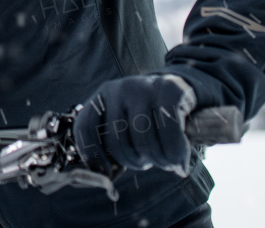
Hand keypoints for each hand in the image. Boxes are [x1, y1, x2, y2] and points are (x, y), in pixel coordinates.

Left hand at [72, 74, 196, 177]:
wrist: (179, 89)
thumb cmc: (148, 116)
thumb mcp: (126, 123)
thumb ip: (114, 144)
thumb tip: (104, 177)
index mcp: (101, 97)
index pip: (85, 126)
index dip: (91, 154)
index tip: (106, 173)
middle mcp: (118, 89)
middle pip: (116, 139)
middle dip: (133, 161)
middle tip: (147, 164)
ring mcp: (142, 87)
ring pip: (142, 138)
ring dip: (156, 160)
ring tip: (165, 162)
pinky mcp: (168, 89)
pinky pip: (168, 130)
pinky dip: (174, 152)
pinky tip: (178, 161)